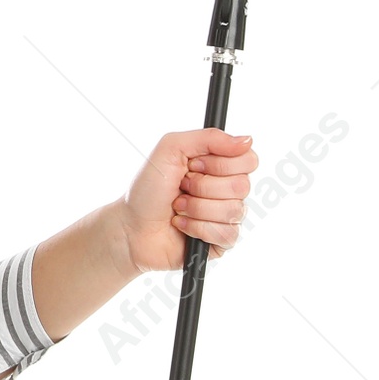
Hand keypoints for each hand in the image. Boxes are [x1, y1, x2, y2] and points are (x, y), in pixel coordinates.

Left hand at [116, 128, 256, 273]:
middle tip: (181, 187)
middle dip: (203, 186)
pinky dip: (197, 228)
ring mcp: (225, 217)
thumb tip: (247, 140)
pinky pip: (227, 234)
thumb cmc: (147, 189)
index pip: (248, 159)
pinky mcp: (221, 241)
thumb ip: (208, 138)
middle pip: (242, 185)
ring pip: (234, 210)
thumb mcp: (171, 149)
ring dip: (197, 208)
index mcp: (219, 165)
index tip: (194, 165)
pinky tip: (181, 225)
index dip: (221, 163)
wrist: (130, 226)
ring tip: (177, 207)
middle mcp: (226, 190)